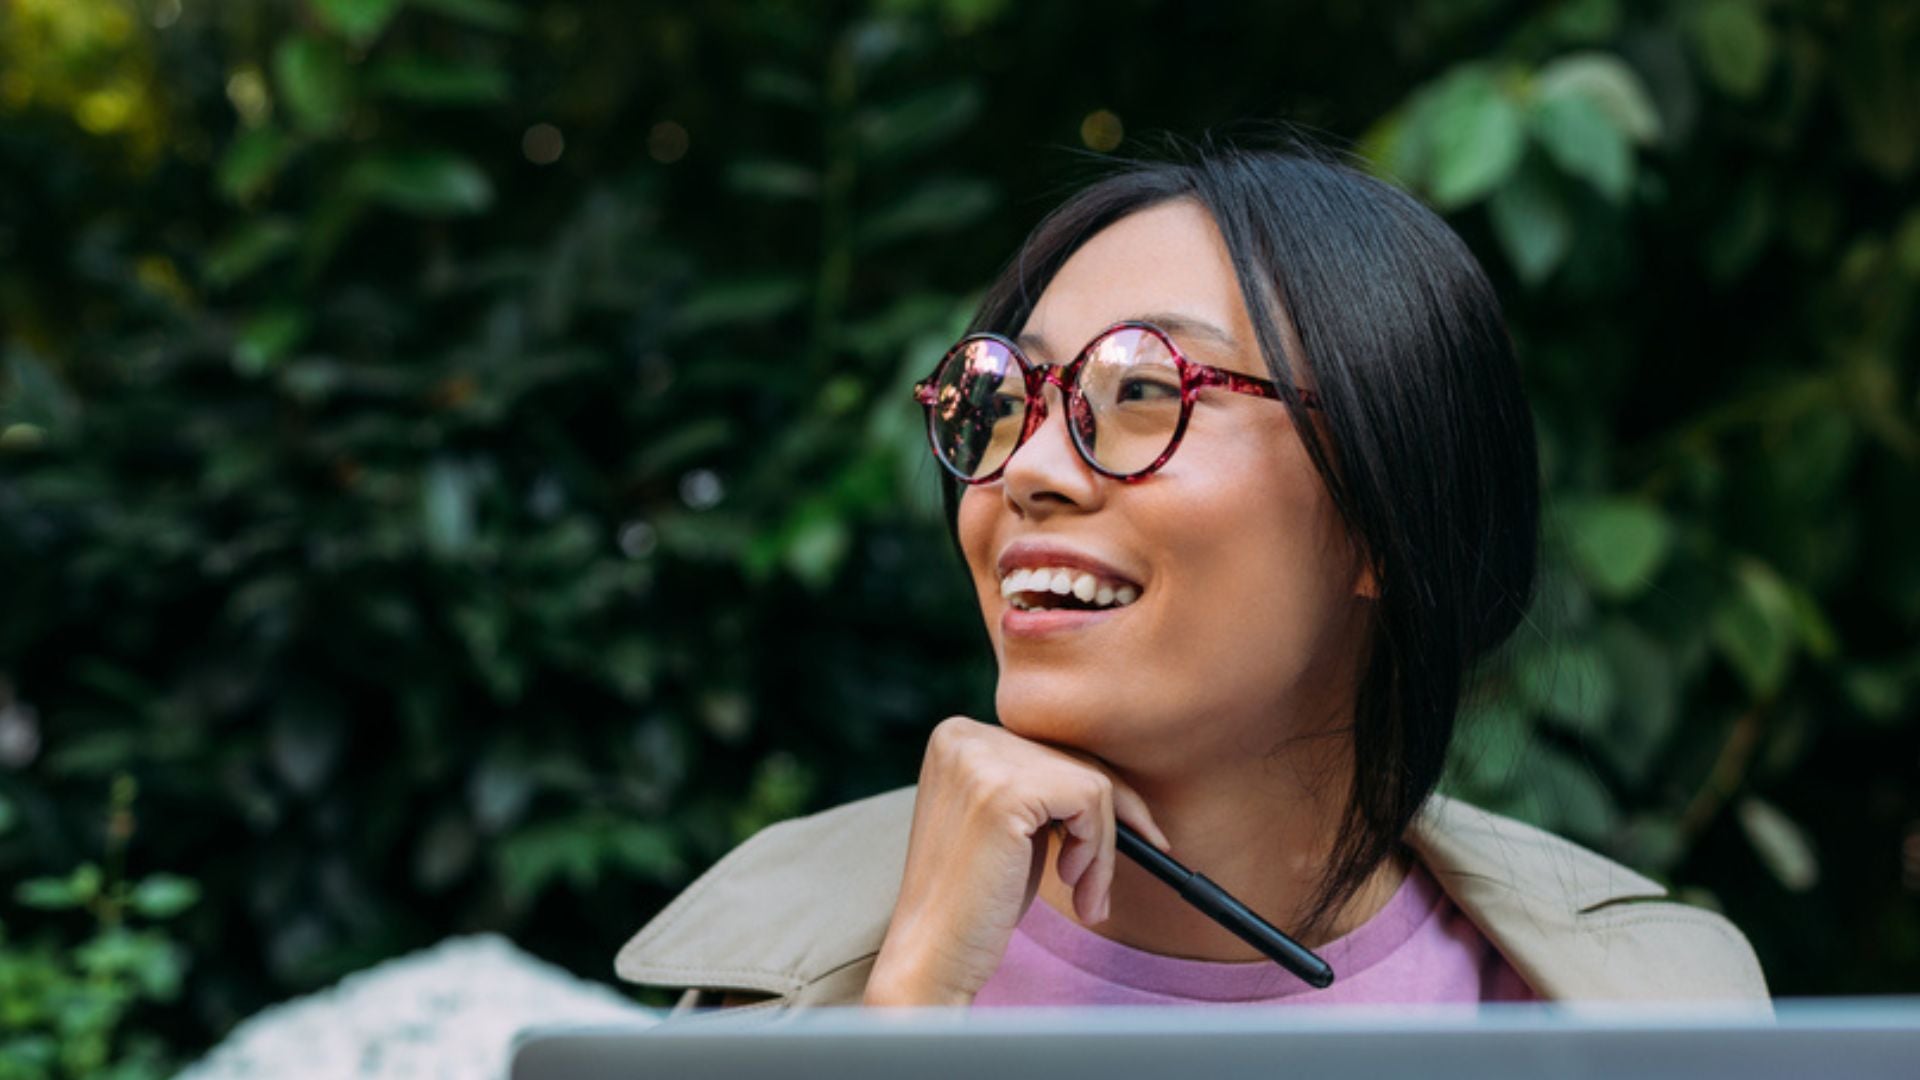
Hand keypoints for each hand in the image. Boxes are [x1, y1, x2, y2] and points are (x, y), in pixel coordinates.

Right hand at [862, 716, 1171, 1005]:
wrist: (933, 953)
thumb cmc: (974, 899)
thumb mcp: (1011, 826)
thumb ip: (1043, 789)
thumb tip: (1120, 785)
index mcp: (957, 738)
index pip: (1051, 746)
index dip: (1096, 793)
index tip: (1136, 830)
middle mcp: (964, 736)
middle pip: (1075, 758)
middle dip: (1105, 824)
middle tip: (1104, 880)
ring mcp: (981, 759)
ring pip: (1090, 782)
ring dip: (1101, 846)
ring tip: (1084, 894)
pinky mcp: (1005, 791)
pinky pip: (1091, 800)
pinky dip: (1096, 850)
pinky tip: (1071, 881)